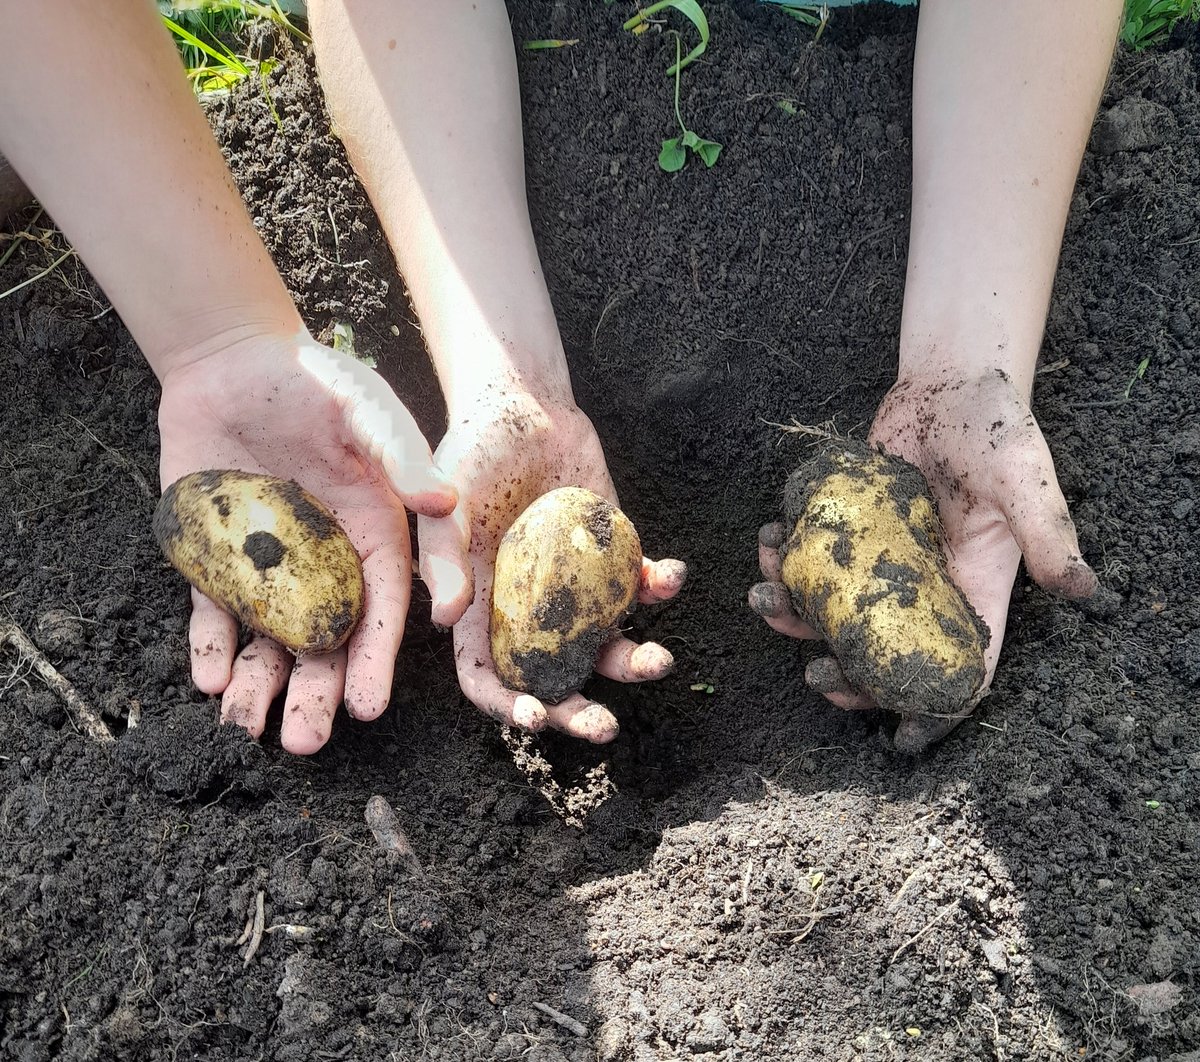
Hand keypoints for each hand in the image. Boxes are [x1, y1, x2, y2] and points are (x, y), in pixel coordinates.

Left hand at [157, 333, 455, 753]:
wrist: (235, 359)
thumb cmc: (318, 380)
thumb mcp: (368, 412)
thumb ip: (404, 457)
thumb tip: (446, 504)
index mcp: (375, 536)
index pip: (380, 610)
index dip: (375, 659)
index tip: (368, 706)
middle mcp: (327, 561)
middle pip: (324, 641)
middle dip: (315, 693)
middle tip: (303, 743)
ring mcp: (269, 564)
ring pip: (267, 639)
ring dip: (259, 685)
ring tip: (246, 728)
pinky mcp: (217, 558)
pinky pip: (214, 611)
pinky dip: (210, 645)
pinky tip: (209, 679)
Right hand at [417, 389, 684, 741]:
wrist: (523, 404)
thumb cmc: (471, 449)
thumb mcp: (445, 501)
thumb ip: (444, 557)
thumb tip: (446, 621)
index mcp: (481, 606)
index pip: (486, 675)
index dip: (508, 704)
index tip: (538, 716)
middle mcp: (529, 607)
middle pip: (552, 677)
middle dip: (578, 709)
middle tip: (608, 727)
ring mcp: (575, 585)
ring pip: (604, 643)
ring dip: (633, 661)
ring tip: (661, 660)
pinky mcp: (612, 554)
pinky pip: (638, 586)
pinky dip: (658, 587)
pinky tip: (671, 576)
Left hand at [750, 367, 1105, 751]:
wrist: (948, 382)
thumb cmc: (995, 427)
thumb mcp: (1024, 478)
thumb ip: (1048, 532)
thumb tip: (1084, 590)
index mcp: (972, 589)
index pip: (960, 665)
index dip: (935, 708)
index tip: (899, 739)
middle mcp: (923, 586)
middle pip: (884, 653)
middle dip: (847, 673)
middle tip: (816, 674)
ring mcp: (880, 561)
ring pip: (835, 611)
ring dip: (797, 615)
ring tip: (767, 596)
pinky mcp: (848, 531)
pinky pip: (812, 561)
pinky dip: (785, 561)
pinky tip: (769, 543)